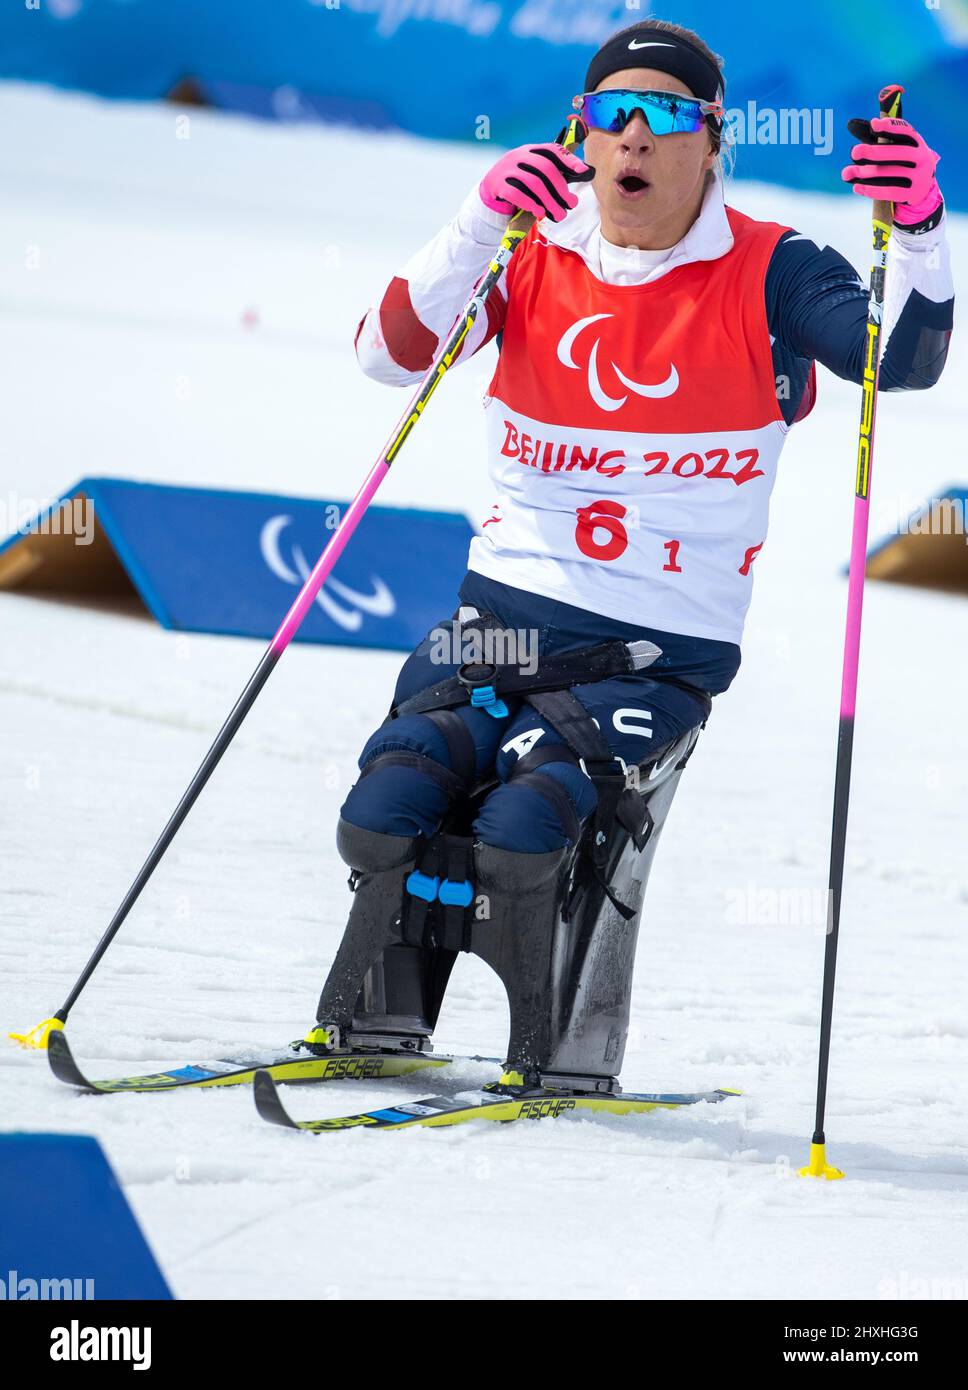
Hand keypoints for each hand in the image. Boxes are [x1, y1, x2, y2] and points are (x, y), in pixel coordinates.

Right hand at [480, 143, 594, 222]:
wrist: (490, 191)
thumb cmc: (518, 183)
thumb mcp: (533, 172)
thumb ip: (552, 173)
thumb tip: (583, 173)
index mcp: (530, 150)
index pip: (551, 150)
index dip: (568, 160)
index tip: (582, 171)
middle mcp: (518, 156)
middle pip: (545, 168)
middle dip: (561, 188)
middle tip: (571, 204)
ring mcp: (506, 169)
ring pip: (533, 183)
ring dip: (549, 201)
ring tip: (559, 214)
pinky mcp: (497, 185)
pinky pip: (516, 194)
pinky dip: (531, 204)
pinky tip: (539, 212)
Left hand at [842, 116, 941, 226]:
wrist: (921, 189)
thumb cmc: (902, 163)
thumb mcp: (897, 148)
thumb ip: (877, 139)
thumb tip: (850, 125)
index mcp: (917, 142)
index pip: (905, 131)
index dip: (890, 127)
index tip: (873, 124)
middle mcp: (921, 157)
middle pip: (896, 153)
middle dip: (873, 152)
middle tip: (854, 152)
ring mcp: (919, 176)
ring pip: (890, 173)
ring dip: (866, 173)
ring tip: (847, 173)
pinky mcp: (913, 193)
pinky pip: (890, 191)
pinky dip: (872, 190)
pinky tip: (857, 187)